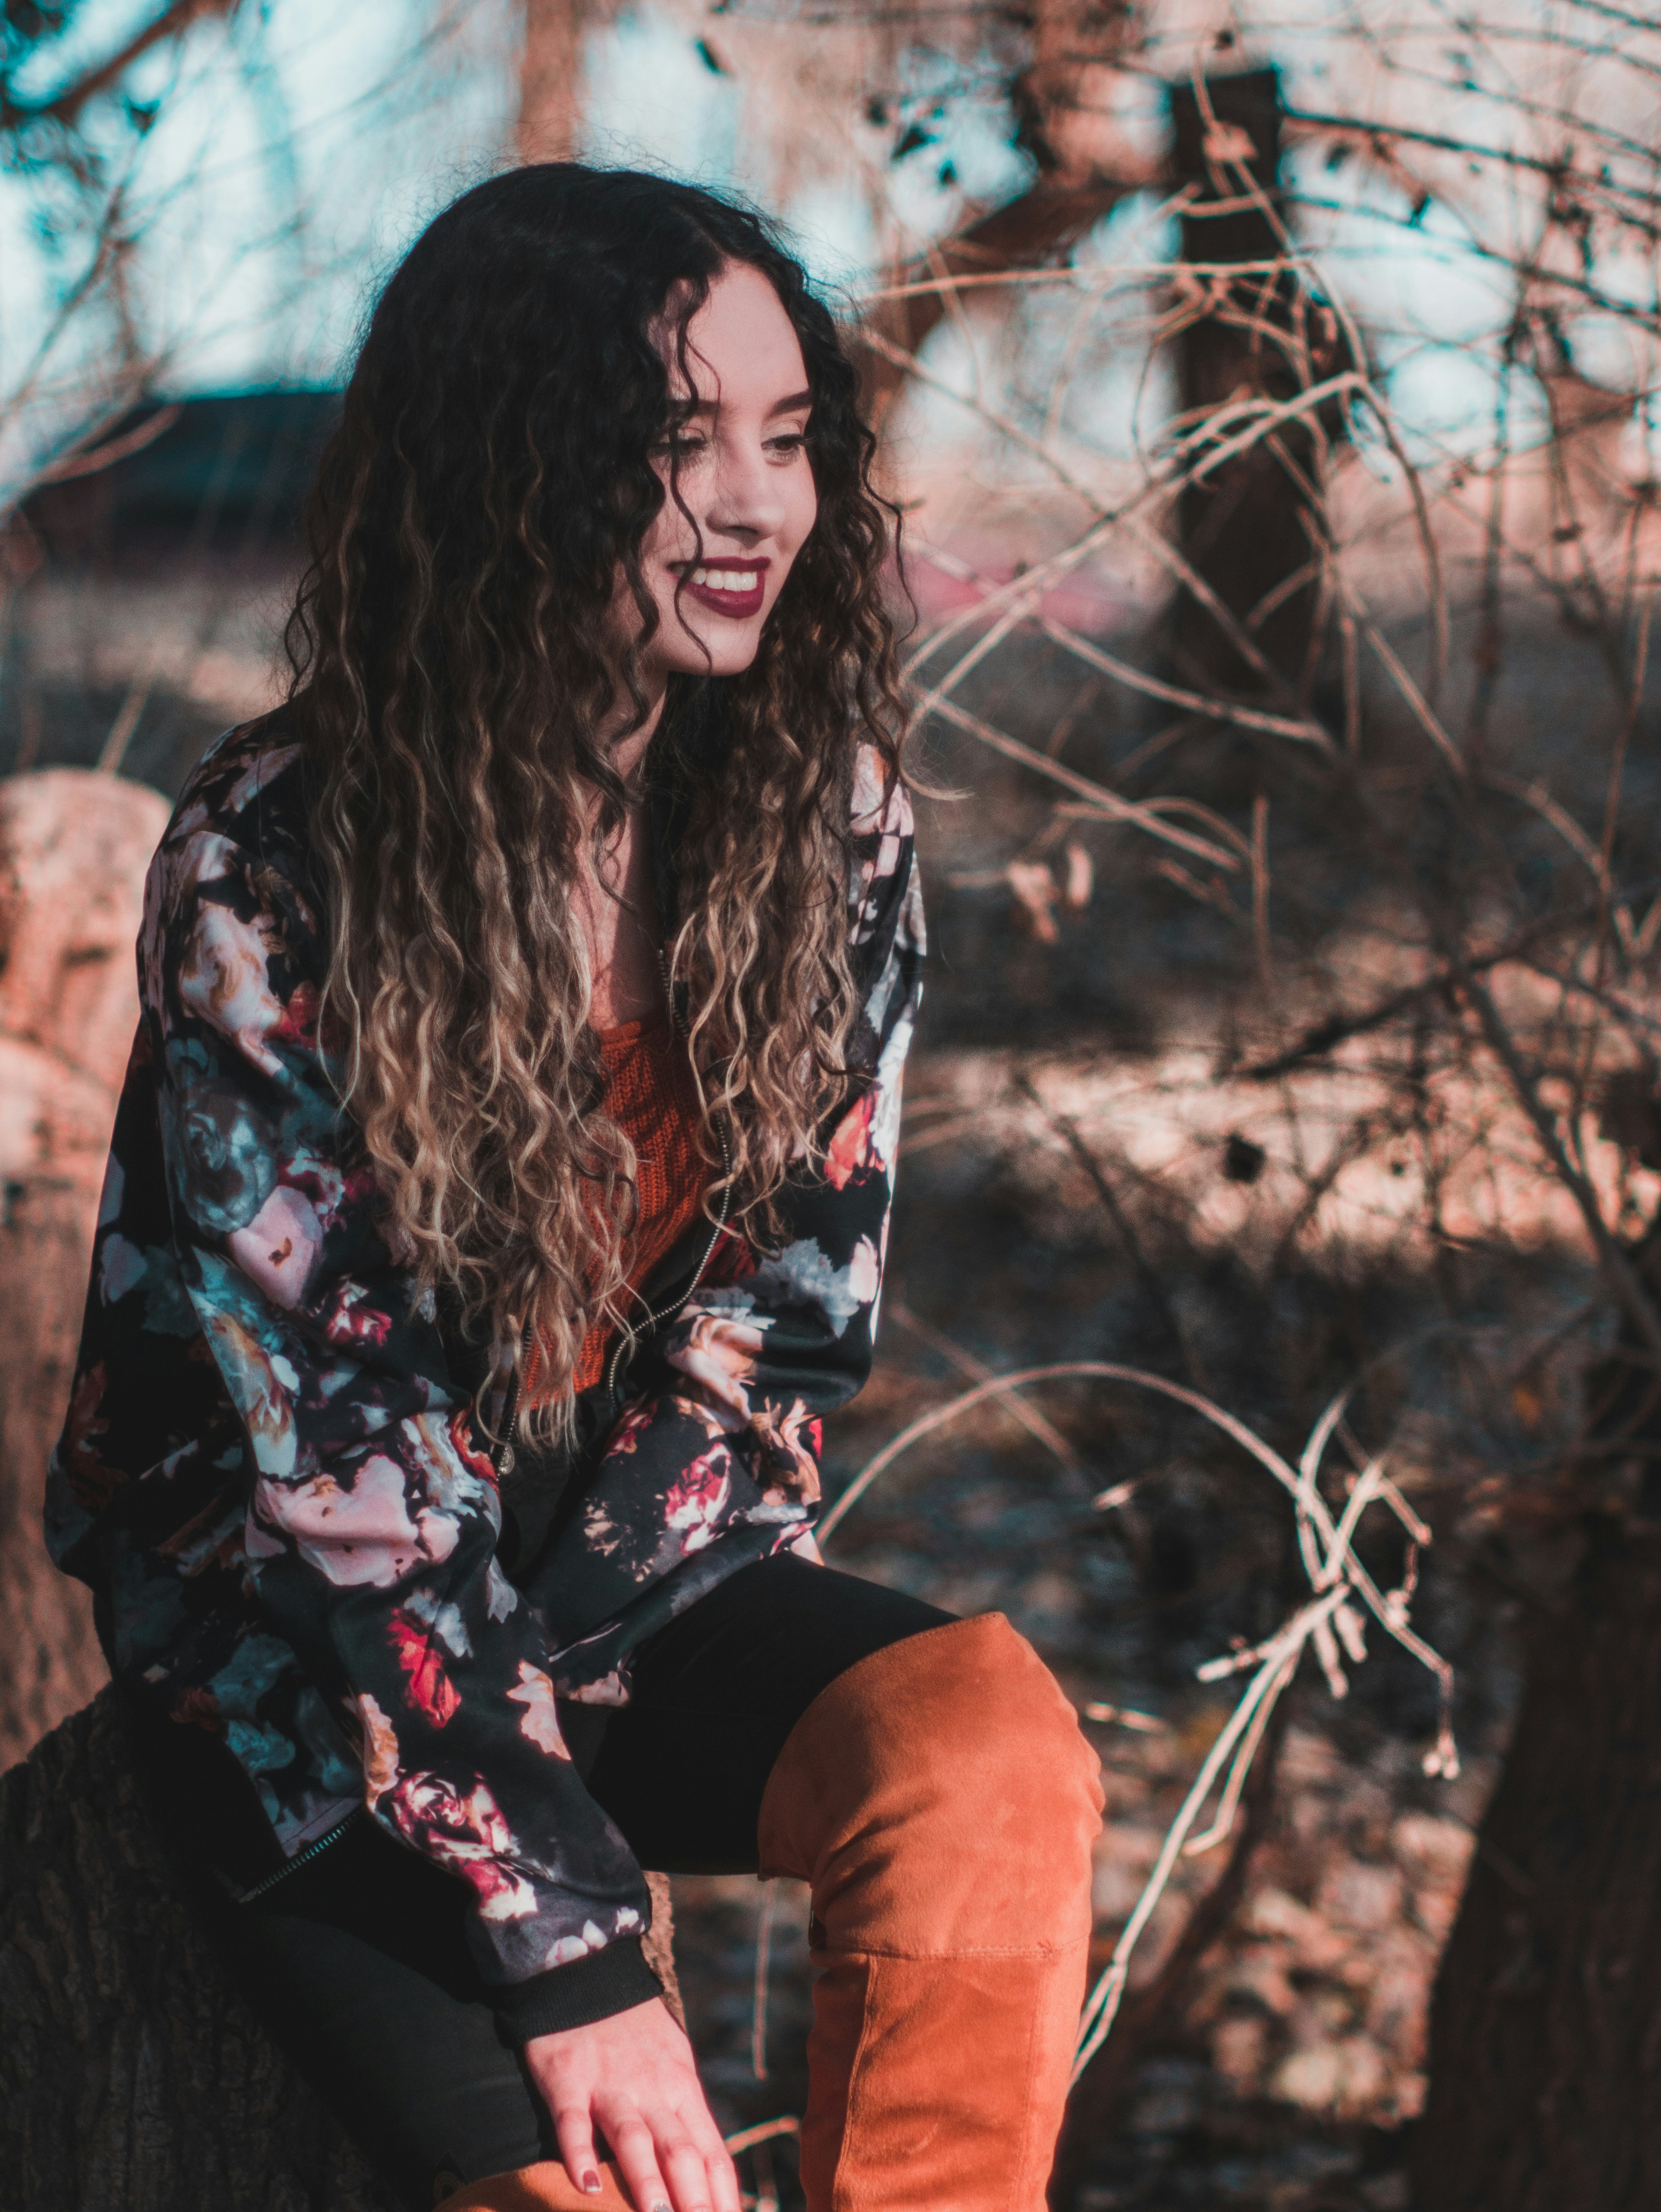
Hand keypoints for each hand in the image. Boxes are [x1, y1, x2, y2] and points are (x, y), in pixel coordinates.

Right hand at [525, 1997, 740, 2211]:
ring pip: (633, 2137)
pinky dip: (578, 2152)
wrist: (587, 1973)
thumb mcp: (673, 2066)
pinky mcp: (568, 2079)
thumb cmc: (636, 2032)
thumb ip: (687, 2118)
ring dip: (646, 2180)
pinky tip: (584, 2184)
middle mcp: (653, 2090)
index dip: (724, 2196)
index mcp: (683, 2089)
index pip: (712, 2153)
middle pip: (679, 2150)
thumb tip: (711, 2175)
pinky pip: (573, 2121)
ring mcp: (610, 2085)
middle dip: (693, 2199)